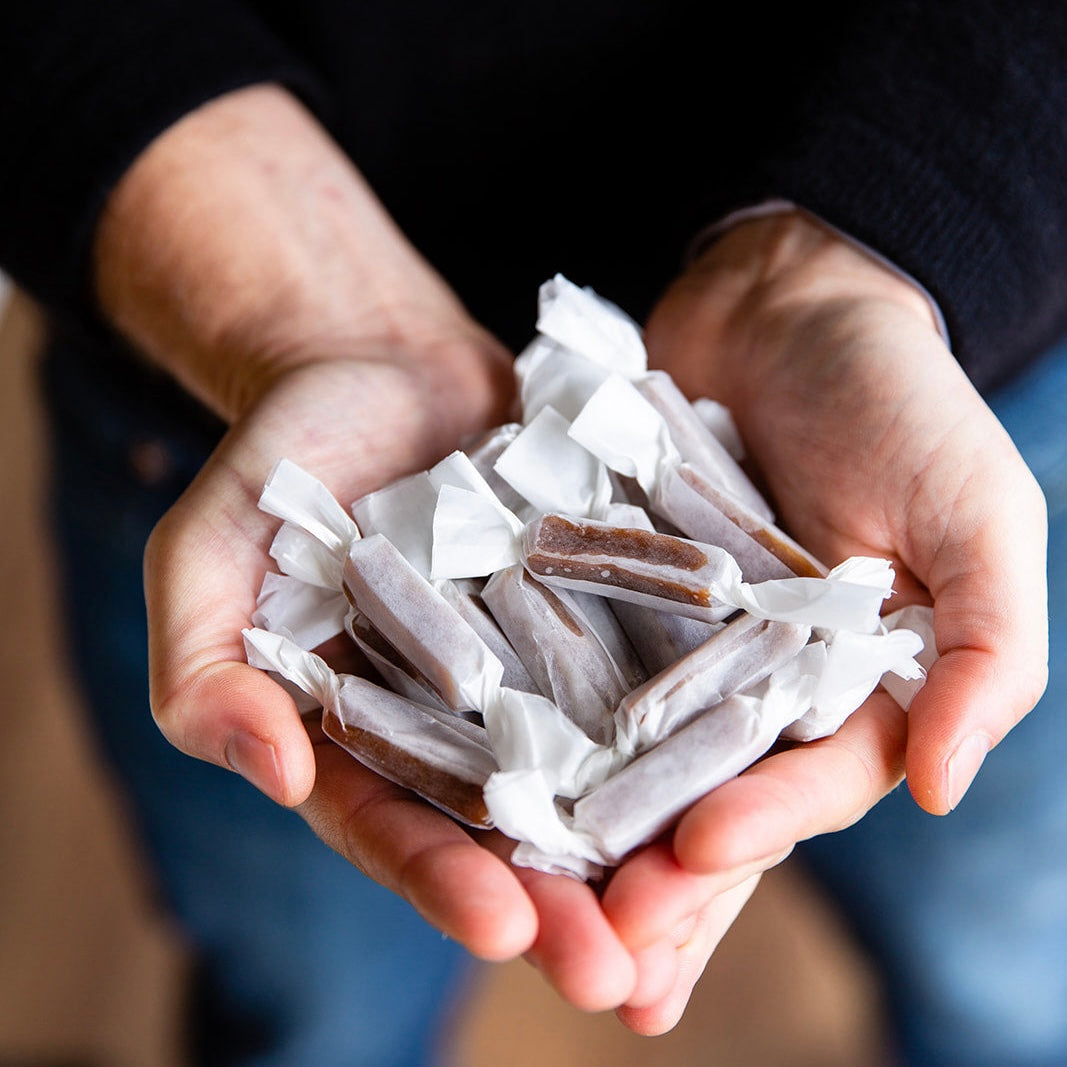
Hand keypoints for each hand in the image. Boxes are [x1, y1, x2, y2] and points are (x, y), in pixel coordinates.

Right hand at [92, 82, 704, 1017]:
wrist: (383, 367)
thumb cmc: (284, 456)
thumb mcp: (212, 549)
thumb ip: (203, 660)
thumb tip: (267, 766)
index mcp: (358, 733)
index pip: (393, 824)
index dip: (439, 879)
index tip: (500, 924)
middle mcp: (456, 723)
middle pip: (507, 828)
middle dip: (560, 903)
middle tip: (618, 972)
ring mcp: (537, 672)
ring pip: (593, 771)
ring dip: (643, 840)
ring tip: (698, 894)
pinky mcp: (601, 614)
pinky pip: (650, 671)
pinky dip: (690, 720)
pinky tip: (747, 764)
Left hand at [595, 214, 1047, 999]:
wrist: (784, 307)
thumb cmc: (896, 401)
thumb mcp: (975, 515)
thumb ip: (982, 646)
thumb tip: (943, 787)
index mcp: (844, 687)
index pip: (804, 784)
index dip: (757, 831)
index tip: (693, 863)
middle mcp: (748, 683)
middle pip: (701, 797)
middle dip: (655, 878)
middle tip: (596, 950)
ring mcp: (667, 643)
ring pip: (620, 759)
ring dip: (580, 834)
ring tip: (527, 908)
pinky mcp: (600, 594)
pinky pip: (558, 666)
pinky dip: (524, 722)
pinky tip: (476, 777)